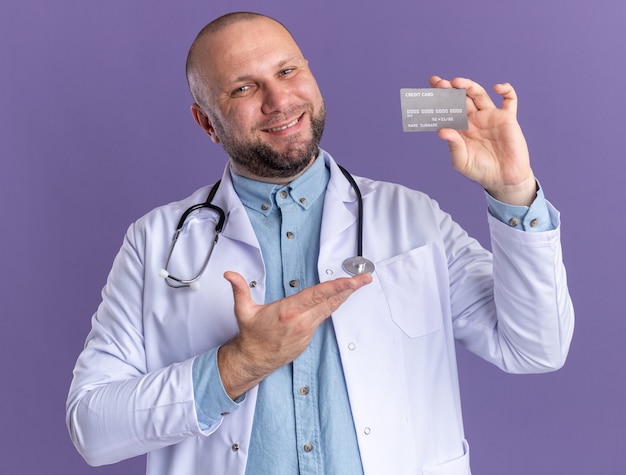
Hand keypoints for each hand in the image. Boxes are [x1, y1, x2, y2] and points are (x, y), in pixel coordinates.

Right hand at [217, 271, 371, 399]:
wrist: (254, 359)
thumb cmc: (252, 335)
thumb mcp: (243, 310)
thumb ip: (239, 289)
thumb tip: (229, 274)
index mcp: (288, 311)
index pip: (317, 295)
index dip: (336, 286)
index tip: (350, 280)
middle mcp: (301, 321)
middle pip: (330, 301)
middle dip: (349, 289)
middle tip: (365, 278)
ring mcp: (307, 330)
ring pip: (330, 309)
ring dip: (344, 296)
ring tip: (358, 284)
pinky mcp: (308, 337)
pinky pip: (323, 318)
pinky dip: (332, 306)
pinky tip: (340, 297)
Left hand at [429, 76, 536, 205]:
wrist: (504, 179)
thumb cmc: (480, 171)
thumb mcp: (462, 161)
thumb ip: (453, 145)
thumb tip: (441, 131)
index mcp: (461, 128)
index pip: (448, 110)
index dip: (439, 99)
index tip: (430, 90)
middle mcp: (474, 119)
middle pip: (461, 98)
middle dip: (450, 89)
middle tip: (439, 83)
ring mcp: (491, 117)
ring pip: (479, 95)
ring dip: (469, 86)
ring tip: (457, 82)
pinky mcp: (507, 118)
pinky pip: (510, 100)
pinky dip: (506, 90)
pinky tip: (497, 88)